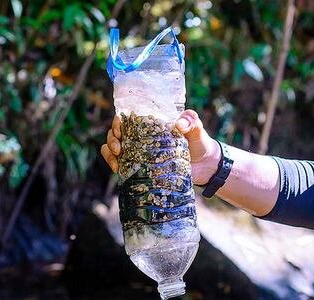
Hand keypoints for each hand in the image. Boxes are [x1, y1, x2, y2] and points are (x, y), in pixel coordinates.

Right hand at [100, 110, 221, 185]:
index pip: (127, 117)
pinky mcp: (138, 167)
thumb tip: (179, 125)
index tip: (120, 128)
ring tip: (117, 156)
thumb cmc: (200, 143)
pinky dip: (112, 164)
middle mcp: (140, 137)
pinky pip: (118, 163)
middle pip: (115, 132)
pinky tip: (117, 168)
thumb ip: (191, 121)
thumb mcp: (197, 128)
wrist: (205, 167)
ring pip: (112, 147)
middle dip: (111, 137)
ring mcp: (137, 152)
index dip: (118, 121)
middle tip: (119, 146)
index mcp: (150, 124)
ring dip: (109, 151)